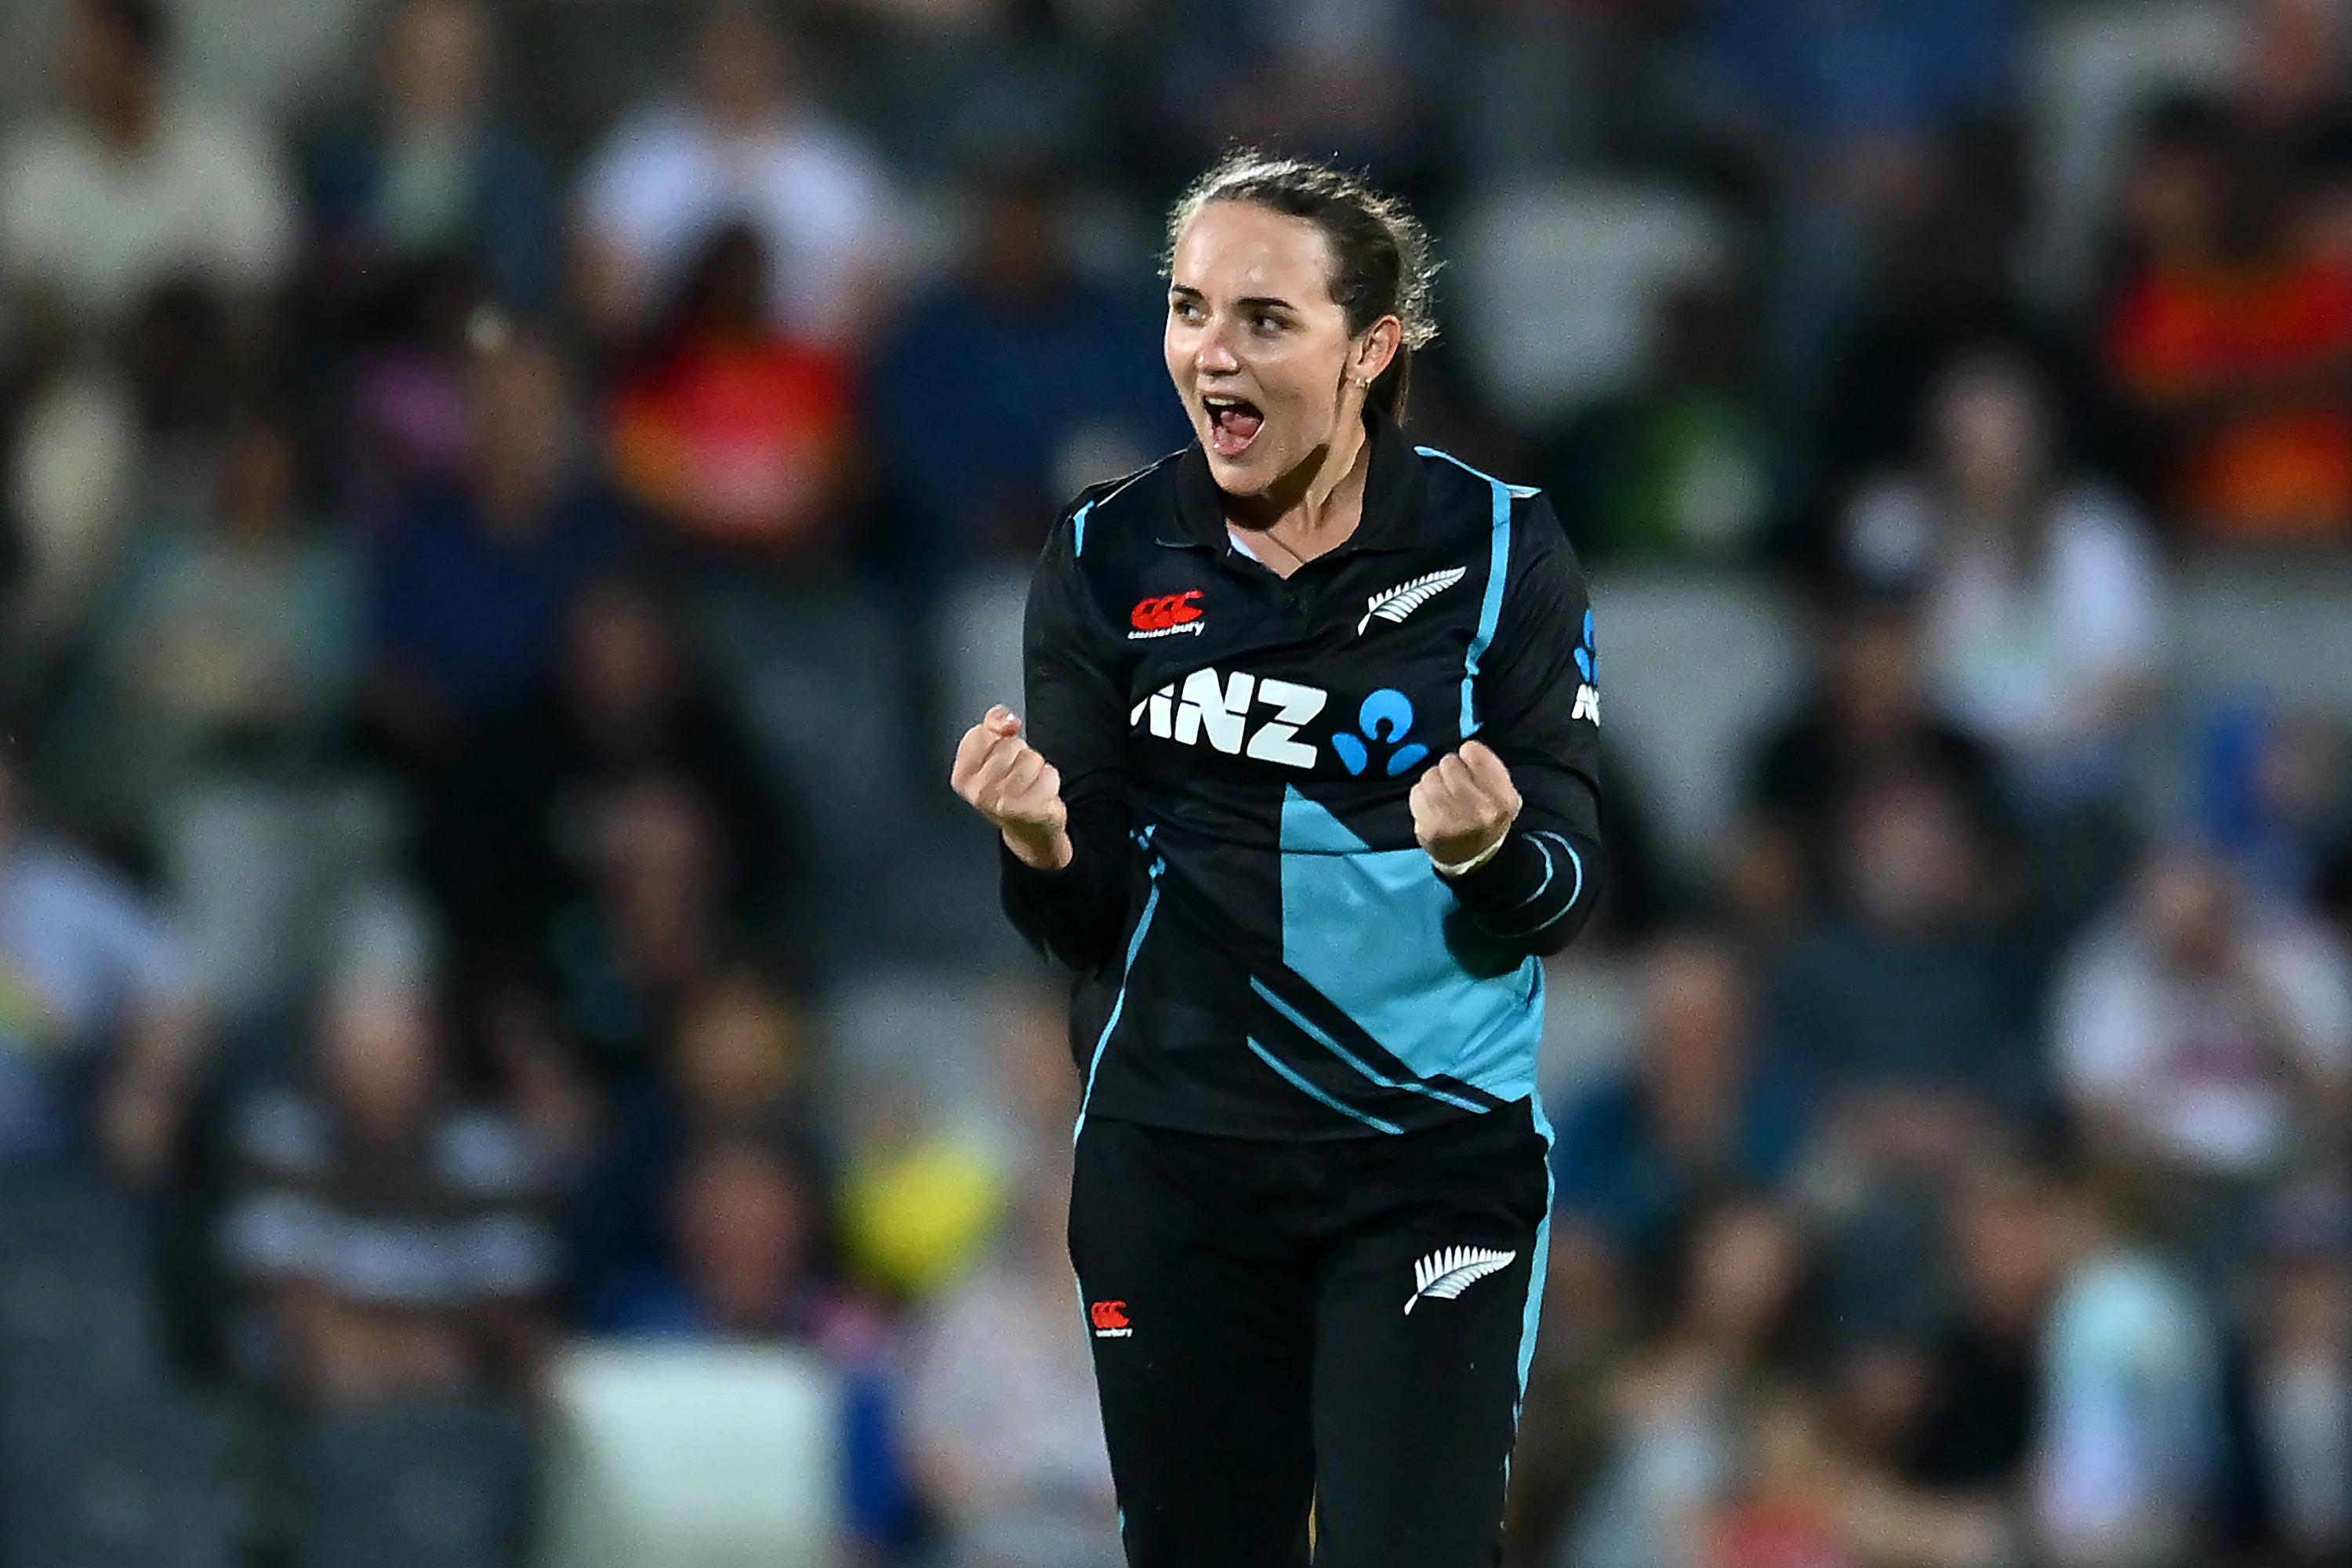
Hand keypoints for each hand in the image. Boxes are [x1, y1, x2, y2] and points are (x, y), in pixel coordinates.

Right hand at [951, 706, 1072, 870]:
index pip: (983, 733)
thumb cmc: (1007, 788)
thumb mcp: (990, 754)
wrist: (1027, 830)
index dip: (998, 738)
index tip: (999, 754)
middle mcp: (978, 792)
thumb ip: (993, 725)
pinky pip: (1049, 774)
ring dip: (1036, 768)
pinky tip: (1040, 794)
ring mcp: (1003, 803)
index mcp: (962, 776)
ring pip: (1032, 758)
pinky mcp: (1029, 810)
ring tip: (1028, 785)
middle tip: (1015, 775)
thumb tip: (1007, 720)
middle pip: (1011, 745)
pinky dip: (1050, 780)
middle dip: (1019, 754)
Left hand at [1410, 740, 1519, 871]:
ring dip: (1433, 782)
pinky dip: (1421, 796)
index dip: (1468, 755)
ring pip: (1430, 776)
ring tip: (1442, 797)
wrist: (1473, 860)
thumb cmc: (1487, 820)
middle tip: (1453, 785)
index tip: (1468, 766)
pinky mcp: (1429, 828)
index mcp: (1503, 799)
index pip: (1473, 752)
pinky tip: (1431, 808)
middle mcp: (1480, 809)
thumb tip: (1466, 748)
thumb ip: (1489, 768)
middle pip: (1449, 763)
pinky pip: (1417, 793)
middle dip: (1449, 770)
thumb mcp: (1504, 796)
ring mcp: (1452, 820)